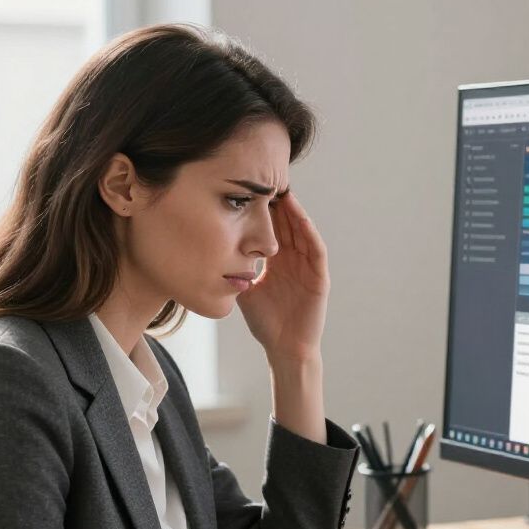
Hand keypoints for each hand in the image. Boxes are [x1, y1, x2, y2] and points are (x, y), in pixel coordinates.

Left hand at [237, 192, 328, 363]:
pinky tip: (299, 216)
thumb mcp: (244, 290)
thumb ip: (234, 270)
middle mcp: (294, 260)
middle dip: (278, 203)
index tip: (248, 190)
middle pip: (287, 224)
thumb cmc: (266, 323)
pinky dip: (308, 232)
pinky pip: (316, 250)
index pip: (271, 229)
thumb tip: (208, 253)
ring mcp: (308, 267)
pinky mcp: (319, 278)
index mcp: (277, 262)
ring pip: (302, 232)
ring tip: (283, 191)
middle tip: (266, 179)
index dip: (262, 210)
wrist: (284, 349)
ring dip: (294, 212)